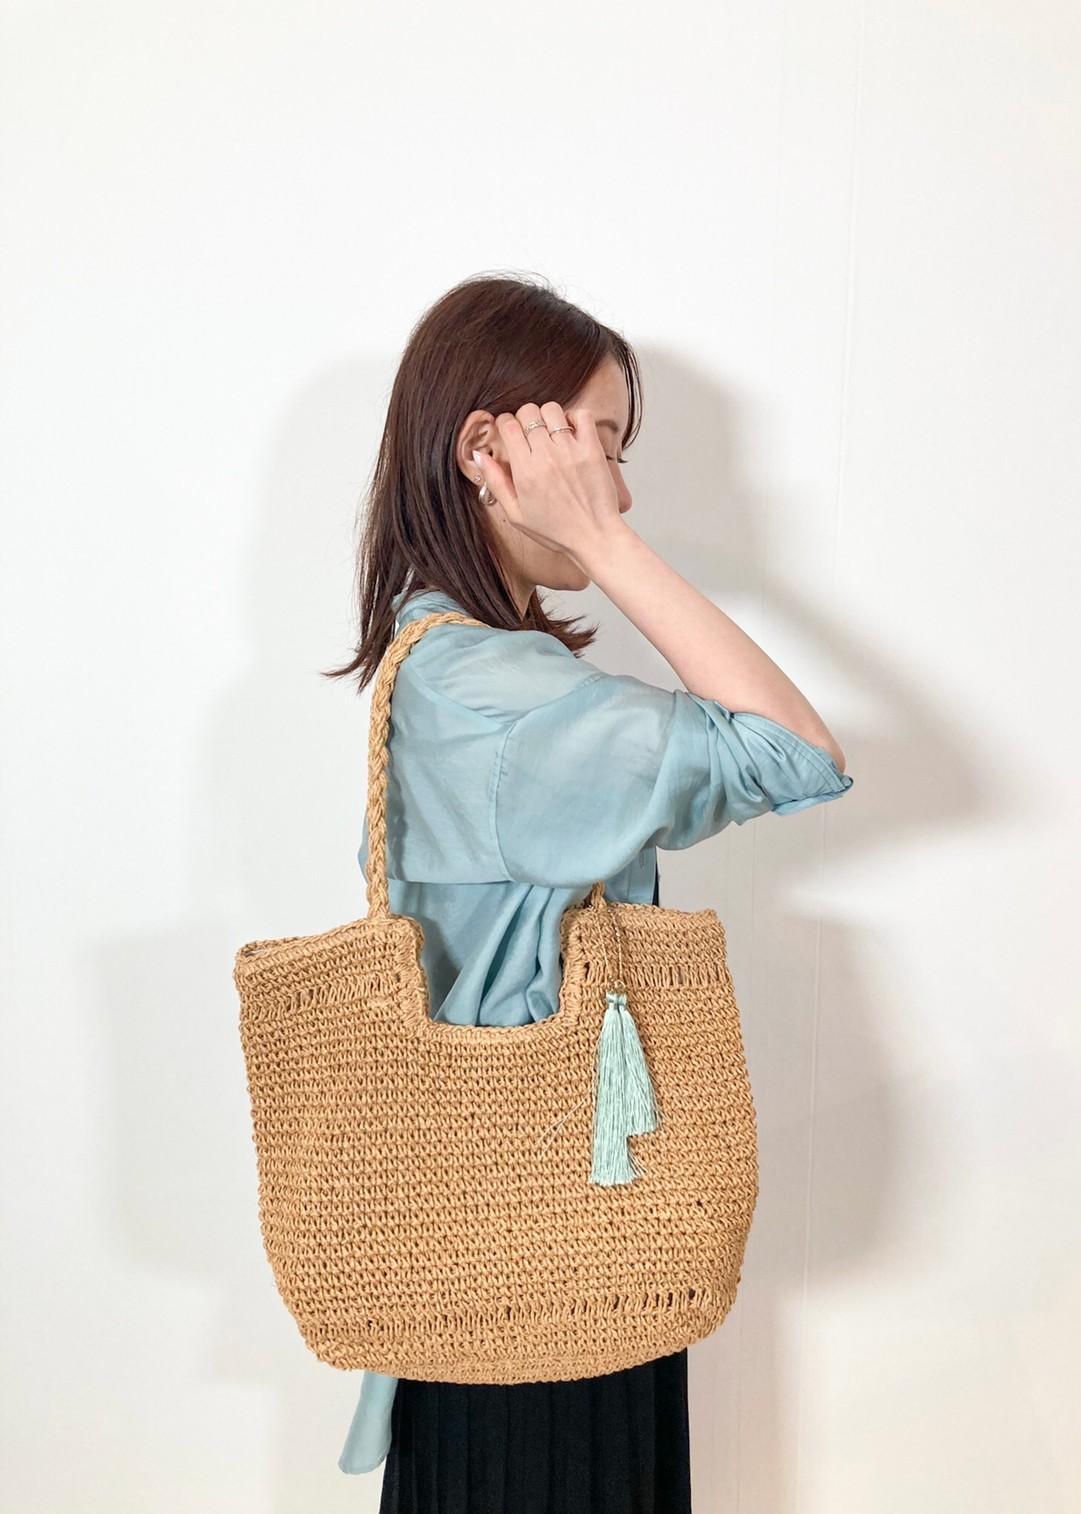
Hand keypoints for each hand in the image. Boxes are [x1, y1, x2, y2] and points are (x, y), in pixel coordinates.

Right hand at [472, 401, 623, 570]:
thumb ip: (496, 482)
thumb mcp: (516, 514)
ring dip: (549, 416)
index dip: (505, 423)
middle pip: (528, 412)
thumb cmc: (556, 530)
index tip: (510, 431)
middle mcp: (546, 457)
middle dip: (525, 417)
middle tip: (530, 432)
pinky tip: (571, 432)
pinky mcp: (592, 450)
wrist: (594, 537)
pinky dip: (575, 417)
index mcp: (525, 471)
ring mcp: (571, 451)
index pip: (508, 425)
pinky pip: (582, 415)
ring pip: (552, 409)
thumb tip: (479, 455)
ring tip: (551, 432)